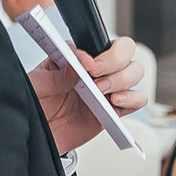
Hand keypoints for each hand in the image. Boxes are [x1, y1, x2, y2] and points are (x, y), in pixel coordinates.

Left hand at [32, 35, 145, 153]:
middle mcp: (97, 68)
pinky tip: (114, 103)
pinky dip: (132, 100)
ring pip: (135, 72)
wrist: (40, 133)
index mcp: (78, 56)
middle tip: (97, 80)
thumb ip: (55, 77)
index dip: (98, 52)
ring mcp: (108, 87)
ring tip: (103, 93)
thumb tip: (75, 68)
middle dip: (115, 62)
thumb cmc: (37, 104)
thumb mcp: (37, 86)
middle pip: (125, 51)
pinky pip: (138, 100)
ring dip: (123, 80)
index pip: (99, 41)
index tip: (87, 65)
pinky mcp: (115, 108)